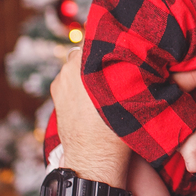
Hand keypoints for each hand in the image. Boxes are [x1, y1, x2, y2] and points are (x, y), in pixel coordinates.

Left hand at [50, 47, 129, 180]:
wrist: (94, 158)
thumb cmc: (116, 129)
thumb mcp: (132, 93)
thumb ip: (132, 67)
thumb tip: (140, 50)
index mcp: (85, 63)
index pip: (99, 37)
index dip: (114, 40)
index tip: (126, 46)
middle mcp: (68, 68)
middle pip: (88, 49)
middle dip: (101, 55)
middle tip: (119, 65)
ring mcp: (60, 82)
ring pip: (78, 64)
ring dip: (89, 69)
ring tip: (107, 83)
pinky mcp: (56, 94)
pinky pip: (69, 79)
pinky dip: (79, 83)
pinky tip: (94, 96)